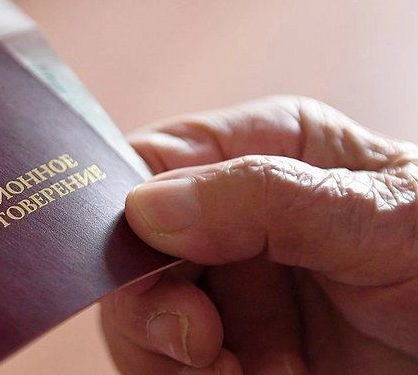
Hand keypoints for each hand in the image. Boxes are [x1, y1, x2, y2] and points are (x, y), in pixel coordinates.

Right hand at [102, 96, 417, 373]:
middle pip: (131, 246)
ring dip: (173, 351)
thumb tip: (145, 208)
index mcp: (261, 152)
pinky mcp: (235, 352)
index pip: (155, 158)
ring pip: (142, 314)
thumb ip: (265, 202)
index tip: (136, 255)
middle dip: (149, 296)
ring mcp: (230, 289)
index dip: (123, 201)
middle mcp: (231, 218)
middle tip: (197, 337)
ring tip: (236, 370)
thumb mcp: (381, 216)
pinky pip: (173, 366)